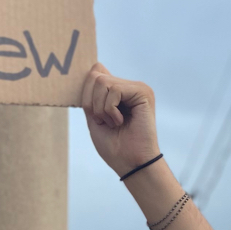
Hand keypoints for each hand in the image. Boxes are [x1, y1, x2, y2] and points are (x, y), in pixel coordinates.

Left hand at [81, 63, 160, 177]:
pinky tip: (121, 122)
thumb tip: (95, 66)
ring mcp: (137, 88)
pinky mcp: (143, 92)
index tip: (94, 115)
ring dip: (101, 109)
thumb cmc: (114, 146)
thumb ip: (92, 94)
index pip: (95, 73)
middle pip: (95, 76)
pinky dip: (110, 110)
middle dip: (92, 104)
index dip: (87, 93)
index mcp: (118, 92)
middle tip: (105, 122)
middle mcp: (129, 86)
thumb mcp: (94, 117)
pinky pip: (115, 91)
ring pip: (102, 82)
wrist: (130, 163)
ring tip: (114, 123)